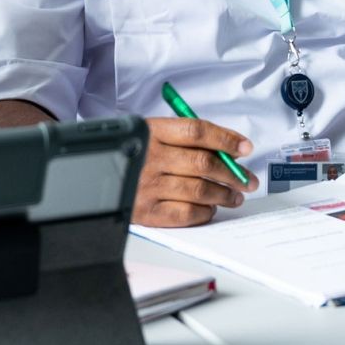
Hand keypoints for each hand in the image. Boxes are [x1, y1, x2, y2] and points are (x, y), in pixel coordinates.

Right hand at [134, 117, 257, 226]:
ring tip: (234, 196)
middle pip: (203, 163)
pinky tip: (210, 208)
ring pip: (199, 190)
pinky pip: (185, 213)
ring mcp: (147, 186)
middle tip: (248, 179)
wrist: (96, 175)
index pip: (197, 131)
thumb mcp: (151, 133)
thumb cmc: (134, 154)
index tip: (245, 147)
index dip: (226, 139)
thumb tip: (230, 148)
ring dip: (224, 194)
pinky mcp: (146, 211)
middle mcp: (150, 158)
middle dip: (233, 173)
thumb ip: (186, 138)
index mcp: (152, 132)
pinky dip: (204, 212)